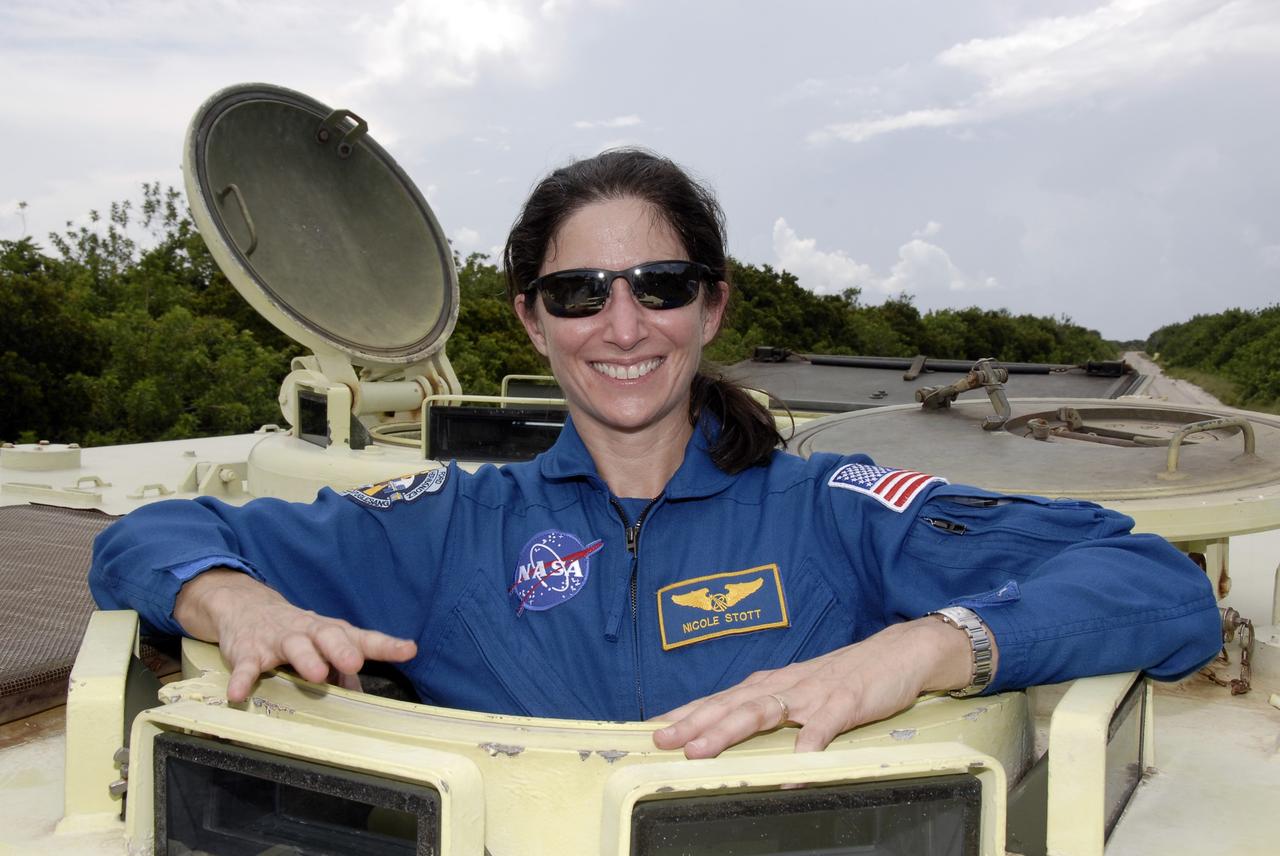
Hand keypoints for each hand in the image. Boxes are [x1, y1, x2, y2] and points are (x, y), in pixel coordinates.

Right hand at [174, 569, 417, 702]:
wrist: (246, 606)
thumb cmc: (297, 633)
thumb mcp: (322, 646)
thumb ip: (343, 672)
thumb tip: (362, 699)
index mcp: (331, 632)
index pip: (362, 638)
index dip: (386, 645)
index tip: (409, 650)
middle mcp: (308, 632)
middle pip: (328, 636)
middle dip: (341, 649)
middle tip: (355, 662)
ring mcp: (278, 640)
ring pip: (293, 646)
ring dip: (305, 659)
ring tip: (316, 674)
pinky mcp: (249, 651)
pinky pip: (247, 666)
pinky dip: (243, 680)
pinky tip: (239, 695)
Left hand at [651, 618, 987, 757]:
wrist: (898, 652)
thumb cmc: (847, 675)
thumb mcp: (802, 689)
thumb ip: (771, 708)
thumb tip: (735, 729)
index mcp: (772, 683)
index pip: (720, 699)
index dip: (686, 713)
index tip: (653, 728)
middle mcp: (785, 685)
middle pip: (731, 704)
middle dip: (693, 723)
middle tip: (662, 740)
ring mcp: (813, 694)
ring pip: (762, 712)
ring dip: (728, 731)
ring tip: (701, 750)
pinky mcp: (844, 704)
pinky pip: (821, 730)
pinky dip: (804, 747)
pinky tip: (792, 766)